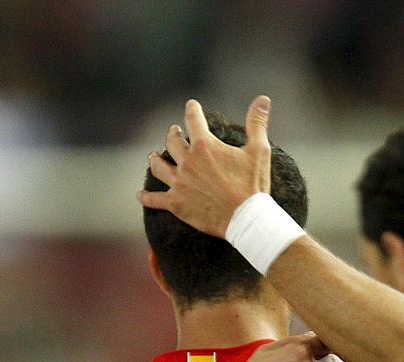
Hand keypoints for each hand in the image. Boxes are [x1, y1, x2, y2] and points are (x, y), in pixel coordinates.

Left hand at [140, 97, 274, 236]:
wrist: (246, 219)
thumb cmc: (253, 185)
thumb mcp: (259, 150)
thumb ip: (257, 123)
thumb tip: (263, 99)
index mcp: (204, 145)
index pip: (193, 119)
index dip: (192, 109)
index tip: (191, 106)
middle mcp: (187, 161)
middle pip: (172, 141)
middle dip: (173, 134)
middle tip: (174, 132)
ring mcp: (179, 183)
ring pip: (158, 167)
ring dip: (154, 159)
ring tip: (153, 156)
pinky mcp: (176, 204)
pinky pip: (155, 200)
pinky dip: (146, 197)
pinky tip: (141, 195)